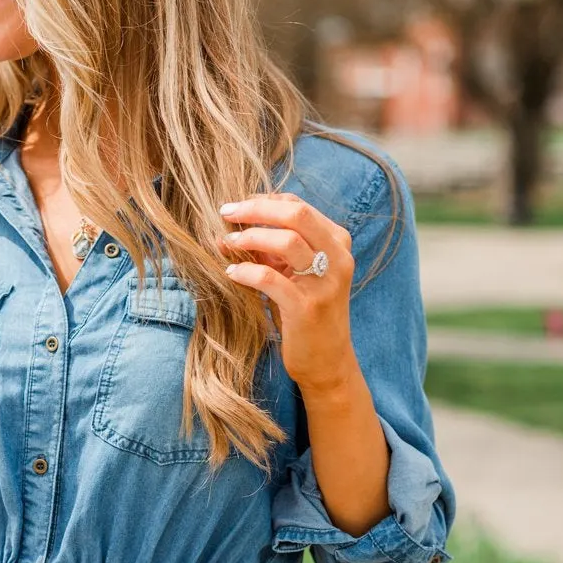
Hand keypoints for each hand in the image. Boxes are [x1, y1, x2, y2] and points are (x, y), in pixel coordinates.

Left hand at [216, 192, 356, 395]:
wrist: (326, 361)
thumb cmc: (306, 314)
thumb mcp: (294, 274)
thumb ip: (271, 250)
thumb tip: (229, 229)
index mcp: (337, 243)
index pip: (299, 206)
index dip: (264, 201)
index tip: (238, 207)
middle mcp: (337, 258)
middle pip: (296, 214)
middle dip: (255, 209)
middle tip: (226, 213)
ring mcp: (325, 283)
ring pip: (286, 241)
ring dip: (249, 238)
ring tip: (226, 244)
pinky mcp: (307, 308)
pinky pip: (270, 278)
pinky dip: (246, 272)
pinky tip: (231, 274)